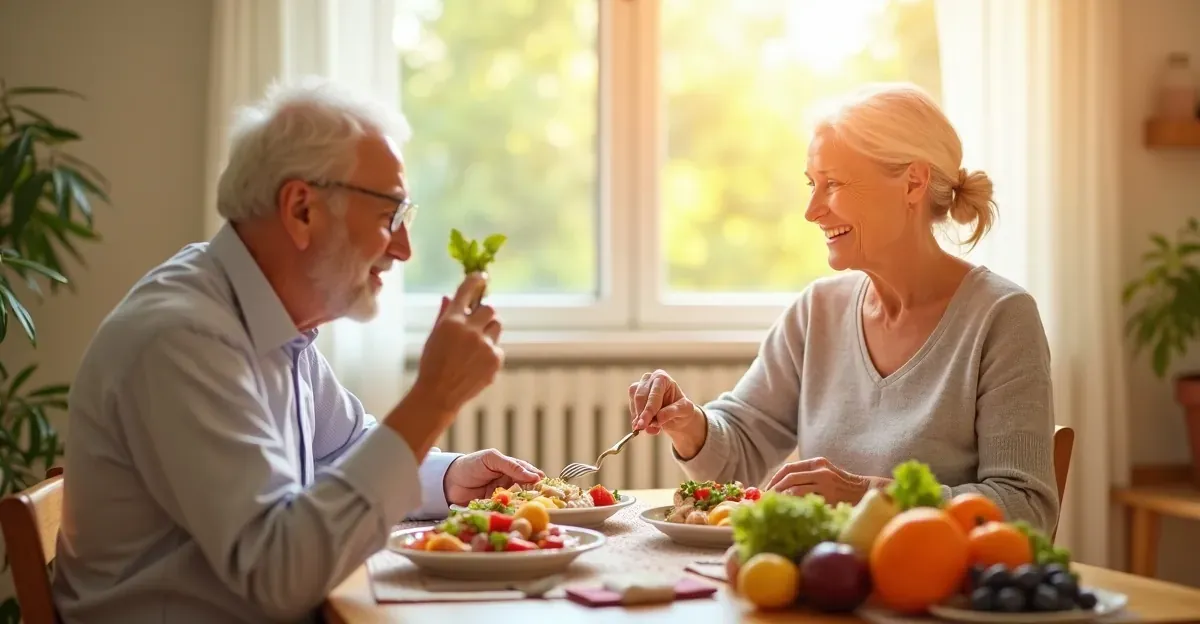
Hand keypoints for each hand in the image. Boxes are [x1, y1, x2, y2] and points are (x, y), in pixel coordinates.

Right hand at [412, 272, 503, 413]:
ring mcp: (484, 345)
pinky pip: (498, 348)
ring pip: (497, 326)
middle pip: (490, 308)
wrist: (438, 394)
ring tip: (475, 346)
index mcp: (451, 321)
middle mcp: (469, 330)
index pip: (467, 291)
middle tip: (478, 323)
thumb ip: (444, 315)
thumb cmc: (432, 364)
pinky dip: (490, 353)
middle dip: (484, 314)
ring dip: (489, 331)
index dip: (476, 280)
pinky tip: (476, 364)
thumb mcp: (434, 336)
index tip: (482, 277)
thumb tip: (450, 297)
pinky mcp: (494, 359)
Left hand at [443, 448, 544, 505]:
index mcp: (510, 469)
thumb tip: (534, 476)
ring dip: (523, 505)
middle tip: (542, 500)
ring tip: (530, 508)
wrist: (448, 481)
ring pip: (518, 501)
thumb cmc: (470, 465)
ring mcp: (502, 497)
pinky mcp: (494, 509)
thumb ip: (511, 466)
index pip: (529, 473)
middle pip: (526, 490)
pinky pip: (506, 511)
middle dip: (533, 495)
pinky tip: (516, 514)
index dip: (537, 479)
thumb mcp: (491, 459)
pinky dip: (511, 512)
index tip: (544, 484)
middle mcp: (509, 483)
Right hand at [628, 369, 706, 459]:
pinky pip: (631, 408)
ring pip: (633, 401)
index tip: (645, 424)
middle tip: (641, 428)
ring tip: (650, 428)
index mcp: (662, 378)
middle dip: (641, 414)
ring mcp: (640, 386)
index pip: (654, 394)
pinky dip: (637, 419)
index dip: (649, 409)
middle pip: (640, 396)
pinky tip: (646, 426)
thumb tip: (658, 418)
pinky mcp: (634, 396)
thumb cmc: (682, 409)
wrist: (677, 416)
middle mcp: (649, 379)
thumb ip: (672, 412)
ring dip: (639, 417)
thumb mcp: (684, 410)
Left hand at [764, 457, 882, 505]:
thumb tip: (778, 488)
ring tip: (775, 506)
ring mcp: (826, 484)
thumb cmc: (840, 485)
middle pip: (789, 479)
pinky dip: (795, 506)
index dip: (774, 479)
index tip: (766, 489)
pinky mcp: (830, 497)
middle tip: (766, 501)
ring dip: (782, 499)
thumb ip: (806, 476)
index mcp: (817, 462)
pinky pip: (807, 502)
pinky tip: (790, 511)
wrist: (864, 491)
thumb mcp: (825, 473)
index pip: (789, 469)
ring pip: (795, 490)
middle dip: (774, 490)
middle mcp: (820, 471)